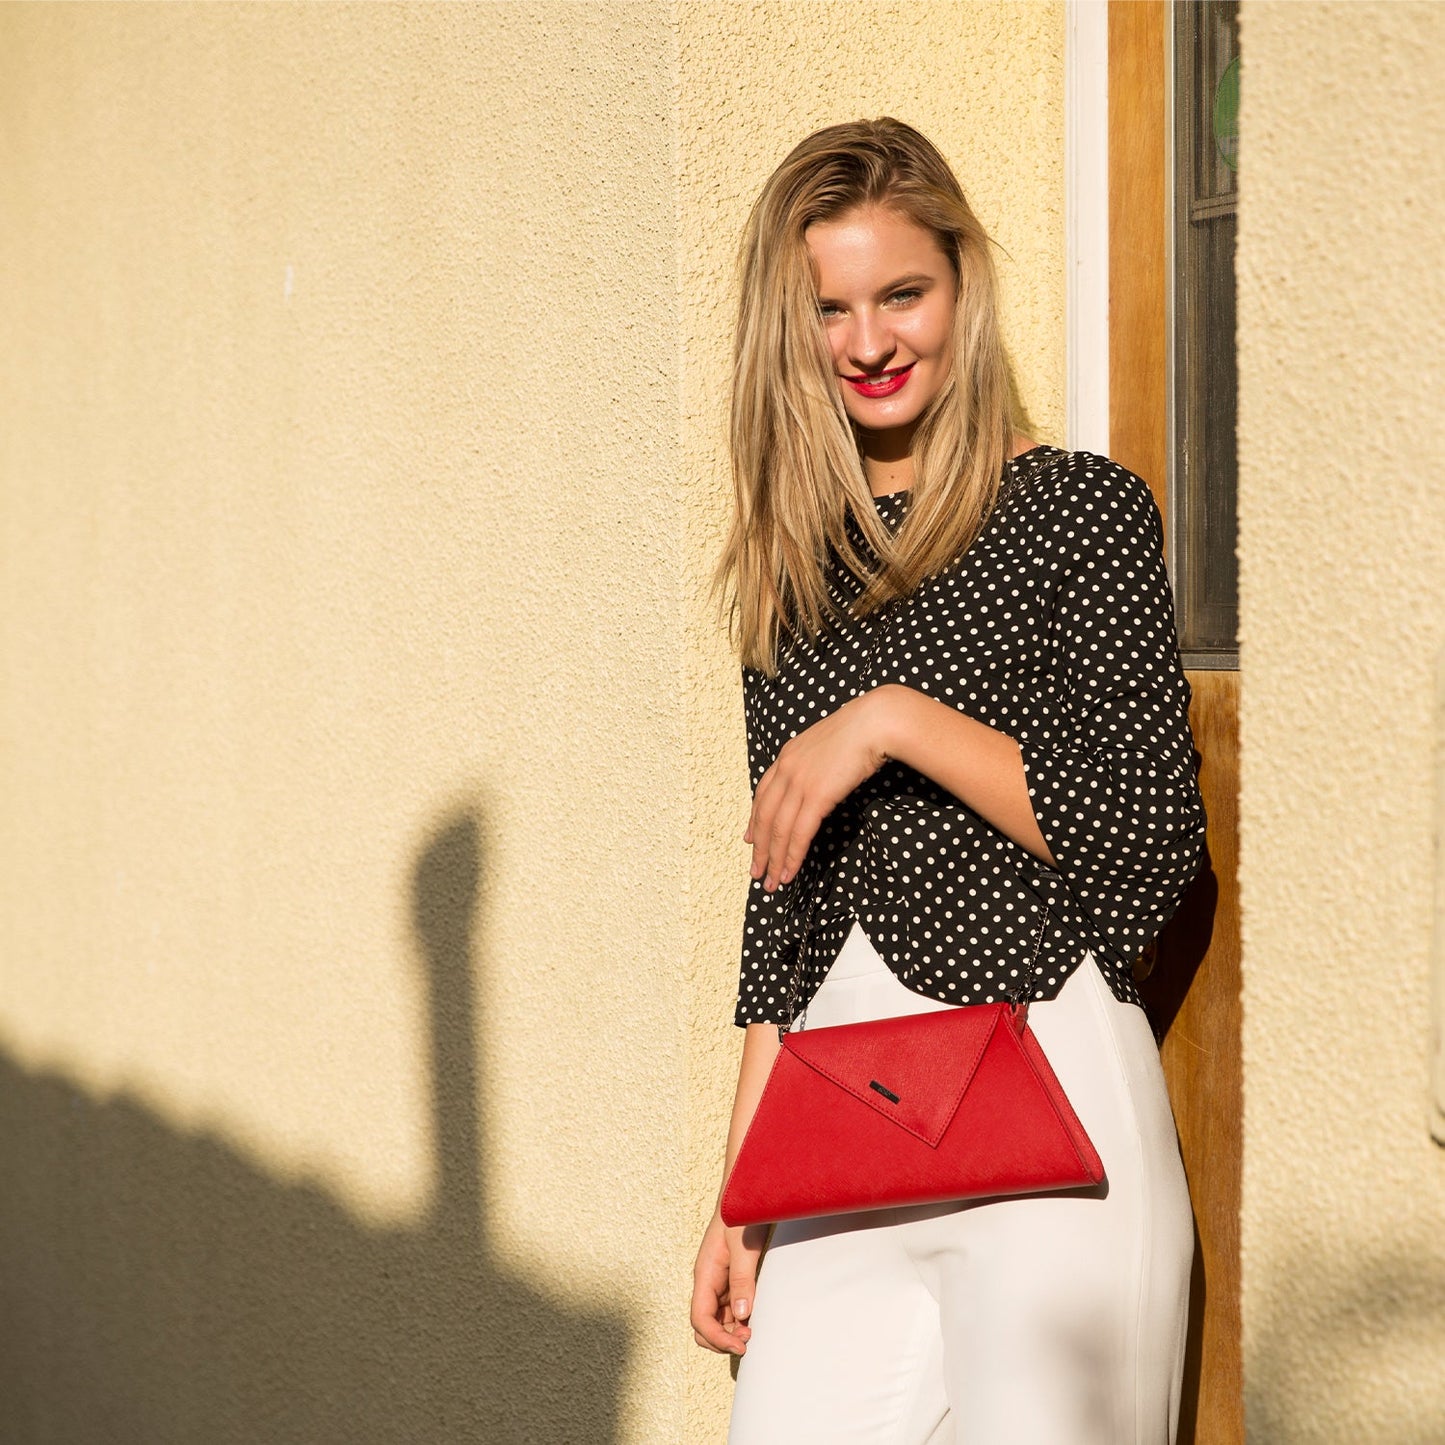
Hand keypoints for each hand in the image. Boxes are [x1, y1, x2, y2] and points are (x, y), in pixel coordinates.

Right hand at [691, 1210, 767, 1355]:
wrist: (745, 1195)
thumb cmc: (741, 1216)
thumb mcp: (743, 1247)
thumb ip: (742, 1280)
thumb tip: (741, 1315)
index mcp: (705, 1275)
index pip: (700, 1319)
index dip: (717, 1338)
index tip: (740, 1346)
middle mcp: (708, 1282)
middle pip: (704, 1325)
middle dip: (722, 1339)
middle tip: (749, 1339)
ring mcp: (719, 1281)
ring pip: (717, 1319)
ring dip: (732, 1331)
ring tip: (754, 1331)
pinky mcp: (731, 1279)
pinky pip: (730, 1308)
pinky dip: (739, 1319)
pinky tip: (755, 1317)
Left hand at [745, 692, 891, 890]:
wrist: (875, 722)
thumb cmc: (861, 731)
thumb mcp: (827, 745)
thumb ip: (815, 763)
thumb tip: (818, 781)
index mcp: (787, 755)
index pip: (762, 794)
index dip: (754, 820)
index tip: (750, 839)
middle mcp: (787, 769)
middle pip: (764, 816)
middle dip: (760, 849)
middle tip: (757, 872)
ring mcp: (799, 782)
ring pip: (778, 829)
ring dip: (774, 860)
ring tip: (771, 882)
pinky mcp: (816, 795)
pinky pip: (799, 833)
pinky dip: (792, 856)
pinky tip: (790, 872)